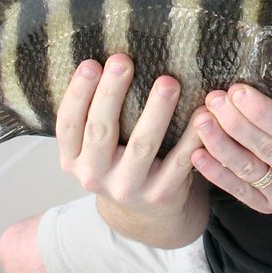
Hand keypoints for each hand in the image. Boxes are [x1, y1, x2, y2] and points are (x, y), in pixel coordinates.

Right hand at [55, 56, 207, 240]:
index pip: (69, 124)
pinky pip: (179, 162)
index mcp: (74, 159)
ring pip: (142, 146)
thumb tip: (105, 58)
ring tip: (168, 82)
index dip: (78, 94)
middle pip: (100, 131)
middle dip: (111, 94)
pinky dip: (191, 137)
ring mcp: (127, 188)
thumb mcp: (97, 146)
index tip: (91, 63)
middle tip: (123, 60)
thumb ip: (96, 112)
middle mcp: (94, 176)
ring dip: (156, 112)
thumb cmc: (121, 161)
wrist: (147, 214)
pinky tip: (202, 114)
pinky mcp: (160, 195)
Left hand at [191, 84, 271, 213]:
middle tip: (214, 100)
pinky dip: (216, 173)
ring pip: (248, 169)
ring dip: (220, 144)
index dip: (262, 111)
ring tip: (201, 121)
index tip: (237, 91)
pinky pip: (238, 190)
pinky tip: (198, 154)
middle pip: (266, 148)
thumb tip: (253, 77)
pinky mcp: (267, 207)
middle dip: (236, 123)